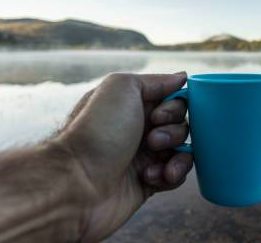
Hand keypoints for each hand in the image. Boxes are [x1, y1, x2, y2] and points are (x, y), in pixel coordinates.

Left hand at [55, 71, 192, 241]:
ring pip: (183, 150)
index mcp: (134, 103)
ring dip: (176, 155)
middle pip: (181, 123)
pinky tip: (149, 177)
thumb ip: (156, 80)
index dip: (174, 106)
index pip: (173, 98)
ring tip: (151, 164)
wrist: (77, 183)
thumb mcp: (122, 87)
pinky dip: (170, 176)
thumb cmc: (97, 132)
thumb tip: (181, 77)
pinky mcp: (149, 181)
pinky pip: (176, 176)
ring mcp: (145, 155)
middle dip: (173, 132)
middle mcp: (140, 127)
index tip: (158, 115)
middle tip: (151, 140)